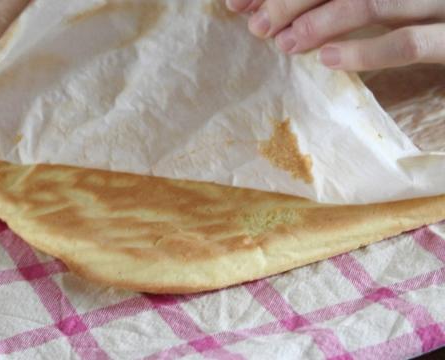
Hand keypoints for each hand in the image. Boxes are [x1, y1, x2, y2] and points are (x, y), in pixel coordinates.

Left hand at [227, 0, 444, 70]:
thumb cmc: (441, 15)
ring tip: (281, 42)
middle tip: (254, 24)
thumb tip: (296, 13)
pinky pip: (410, 41)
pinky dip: (367, 50)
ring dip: (318, 22)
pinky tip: (328, 61)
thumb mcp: (399, 0)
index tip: (239, 1)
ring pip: (370, 0)